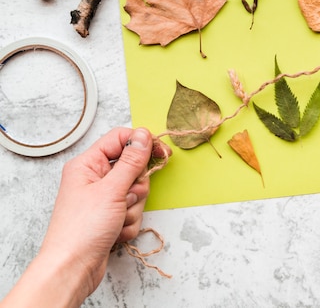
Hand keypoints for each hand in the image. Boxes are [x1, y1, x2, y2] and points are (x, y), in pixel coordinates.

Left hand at [0, 127, 152, 307]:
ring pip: (136, 192)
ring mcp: (103, 198)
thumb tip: (143, 135)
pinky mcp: (110, 216)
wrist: (72, 268)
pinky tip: (115, 231)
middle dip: (137, 186)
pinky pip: (133, 211)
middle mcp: (94, 178)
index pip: (120, 139)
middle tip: (126, 197)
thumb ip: (131, 161)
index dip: (142, 144)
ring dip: (133, 208)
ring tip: (117, 219)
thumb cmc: (82, 228)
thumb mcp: (112, 190)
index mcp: (88, 164)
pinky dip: (129, 222)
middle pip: (132, 167)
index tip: (162, 153)